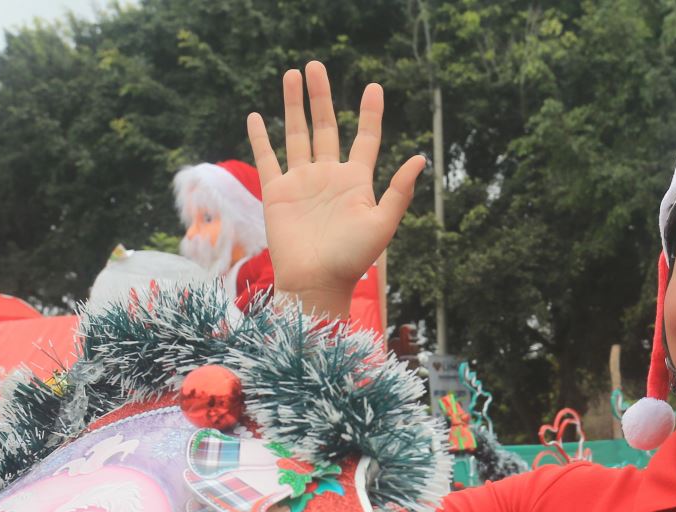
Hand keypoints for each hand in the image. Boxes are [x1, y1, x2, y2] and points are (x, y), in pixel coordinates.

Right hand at [246, 60, 426, 316]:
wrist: (316, 282)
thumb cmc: (352, 258)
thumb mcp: (382, 223)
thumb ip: (399, 191)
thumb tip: (420, 159)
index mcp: (356, 181)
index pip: (365, 138)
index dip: (370, 113)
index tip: (373, 86)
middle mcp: (328, 176)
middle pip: (326, 126)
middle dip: (321, 96)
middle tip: (316, 66)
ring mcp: (302, 182)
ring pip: (297, 134)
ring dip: (293, 105)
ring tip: (292, 74)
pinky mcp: (277, 193)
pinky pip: (268, 159)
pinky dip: (261, 138)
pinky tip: (256, 116)